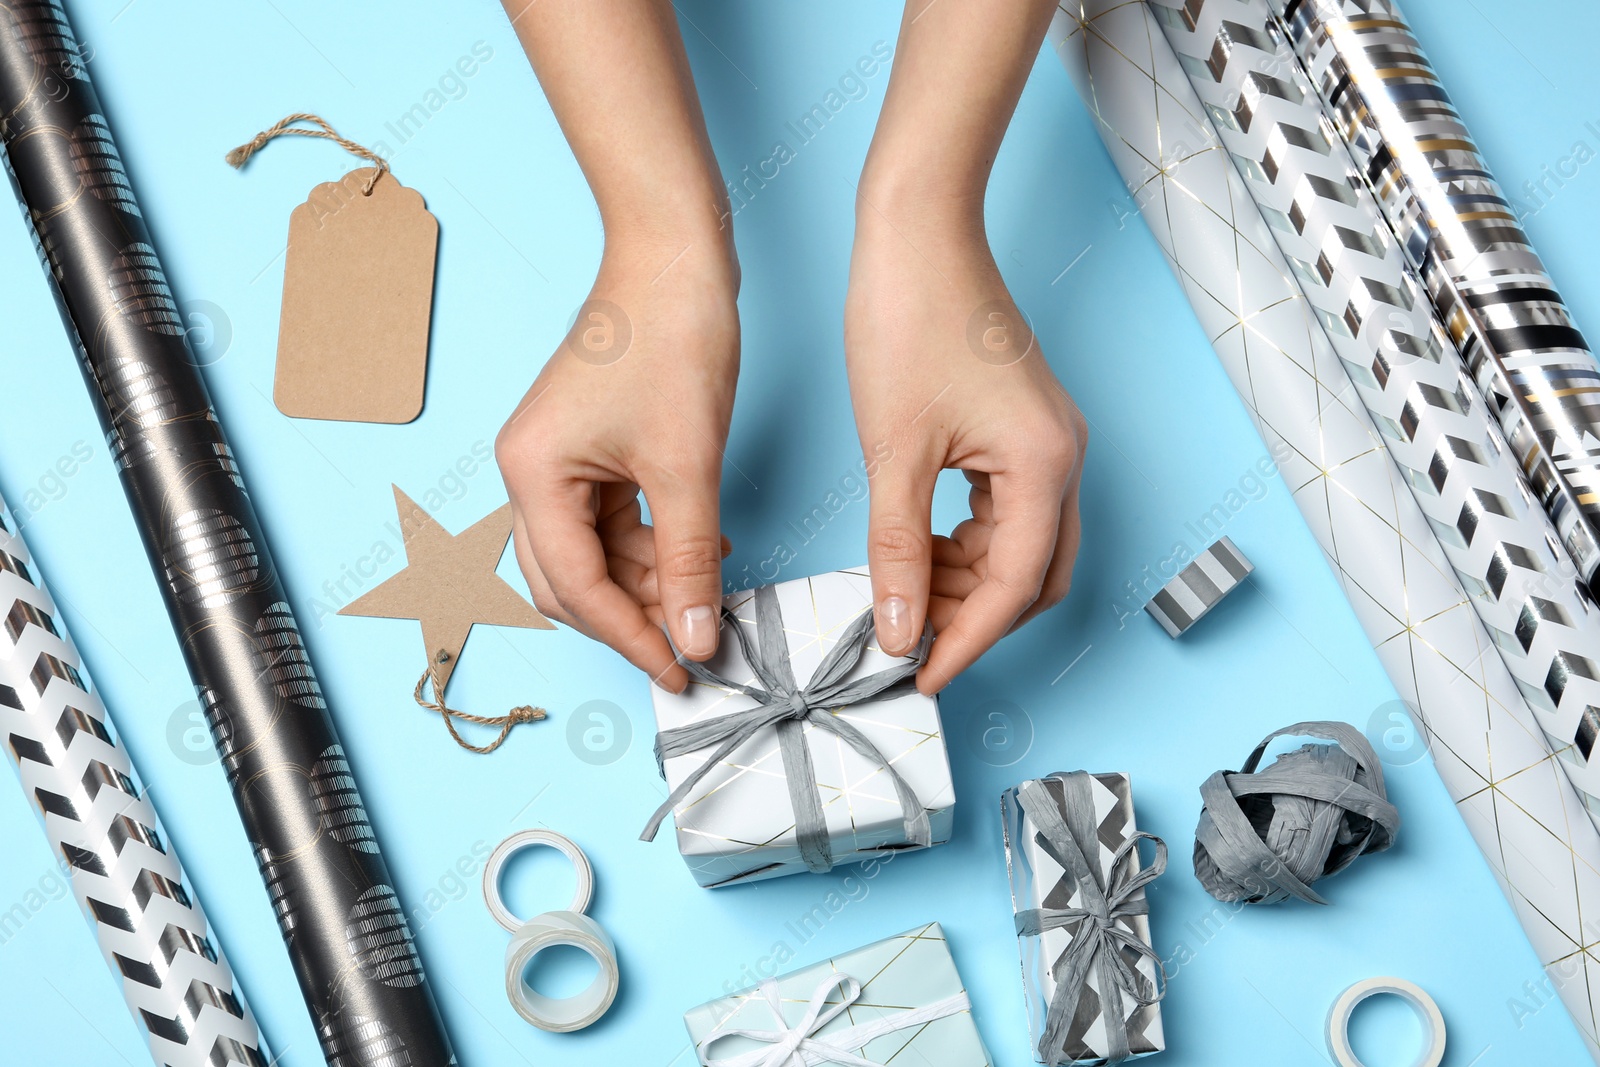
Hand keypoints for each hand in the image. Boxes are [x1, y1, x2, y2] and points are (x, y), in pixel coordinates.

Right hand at [496, 240, 738, 692]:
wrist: (677, 256)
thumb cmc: (671, 338)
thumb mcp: (687, 465)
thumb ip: (688, 561)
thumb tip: (695, 636)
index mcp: (533, 474)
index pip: (576, 588)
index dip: (630, 638)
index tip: (680, 672)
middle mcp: (530, 472)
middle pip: (568, 582)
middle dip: (630, 617)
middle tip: (691, 645)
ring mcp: (557, 461)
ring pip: (593, 556)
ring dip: (647, 581)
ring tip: (708, 589)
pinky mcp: (588, 449)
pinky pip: (612, 522)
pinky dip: (653, 544)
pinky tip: (703, 550)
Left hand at [845, 207, 1085, 693]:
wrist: (919, 233)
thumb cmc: (908, 319)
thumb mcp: (893, 451)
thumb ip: (898, 550)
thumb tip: (899, 628)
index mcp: (1044, 466)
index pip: (1013, 590)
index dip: (966, 643)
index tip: (919, 676)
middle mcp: (1064, 458)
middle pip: (1035, 578)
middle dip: (975, 618)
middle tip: (909, 638)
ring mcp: (1050, 443)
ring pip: (1024, 549)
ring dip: (971, 583)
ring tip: (904, 594)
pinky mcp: (1027, 430)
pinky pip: (1011, 512)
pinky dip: (971, 544)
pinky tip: (922, 548)